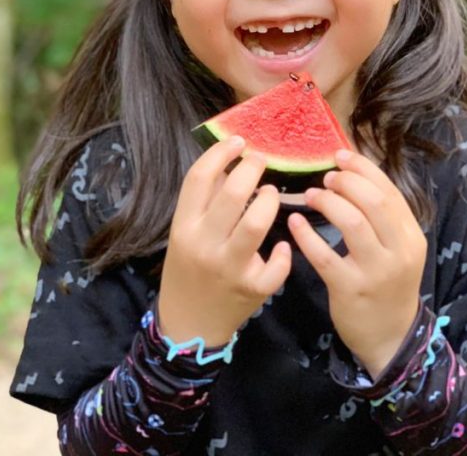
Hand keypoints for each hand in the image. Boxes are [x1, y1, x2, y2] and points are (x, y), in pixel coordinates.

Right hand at [157, 136, 292, 346]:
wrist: (188, 324)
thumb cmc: (188, 270)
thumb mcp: (183, 234)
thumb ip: (202, 202)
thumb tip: (228, 162)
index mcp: (183, 227)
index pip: (199, 178)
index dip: (221, 153)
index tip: (237, 141)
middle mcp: (204, 245)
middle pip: (232, 193)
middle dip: (252, 168)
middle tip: (260, 161)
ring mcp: (229, 268)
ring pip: (257, 223)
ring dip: (270, 201)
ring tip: (271, 194)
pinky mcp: (253, 289)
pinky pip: (277, 263)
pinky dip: (284, 252)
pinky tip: (281, 247)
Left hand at [288, 149, 426, 378]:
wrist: (390, 336)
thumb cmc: (388, 285)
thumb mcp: (399, 250)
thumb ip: (383, 218)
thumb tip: (354, 175)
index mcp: (411, 236)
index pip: (389, 191)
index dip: (363, 169)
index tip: (341, 156)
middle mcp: (399, 251)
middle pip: (373, 202)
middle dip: (346, 182)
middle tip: (325, 178)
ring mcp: (376, 271)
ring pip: (353, 223)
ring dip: (328, 203)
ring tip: (311, 195)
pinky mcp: (350, 289)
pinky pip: (325, 255)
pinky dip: (307, 235)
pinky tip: (294, 223)